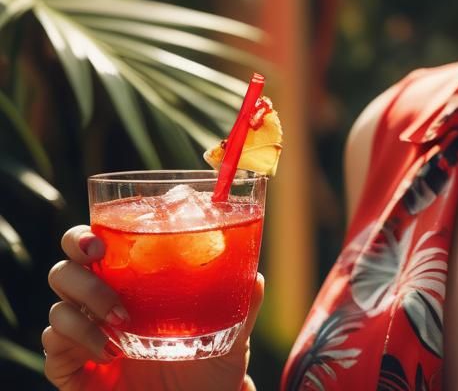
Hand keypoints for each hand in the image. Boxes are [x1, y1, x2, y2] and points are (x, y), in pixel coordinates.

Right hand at [44, 224, 262, 389]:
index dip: (88, 233)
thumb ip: (241, 302)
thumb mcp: (228, 332)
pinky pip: (53, 347)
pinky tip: (109, 352)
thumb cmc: (207, 368)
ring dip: (86, 301)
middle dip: (76, 253)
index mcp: (132, 283)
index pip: (97, 246)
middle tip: (100, 255)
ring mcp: (83, 337)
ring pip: (58, 303)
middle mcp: (101, 305)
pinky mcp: (71, 372)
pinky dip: (76, 340)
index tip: (104, 235)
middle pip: (66, 265)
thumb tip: (256, 278)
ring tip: (124, 320)